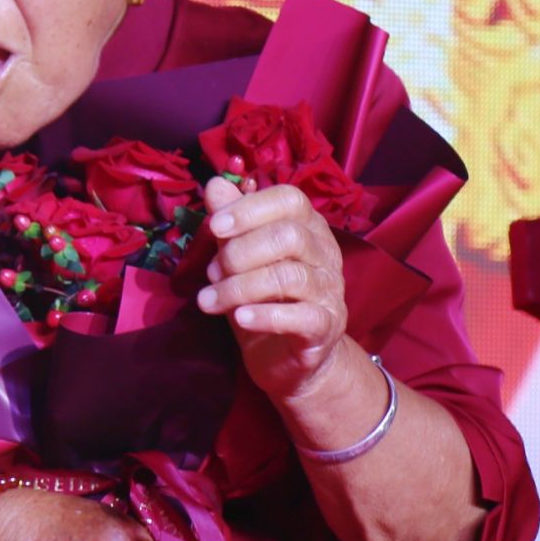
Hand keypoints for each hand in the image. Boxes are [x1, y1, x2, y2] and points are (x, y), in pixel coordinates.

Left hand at [197, 177, 347, 400]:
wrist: (284, 356)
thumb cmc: (259, 298)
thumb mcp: (238, 257)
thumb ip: (230, 222)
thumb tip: (216, 184)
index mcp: (307, 227)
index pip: (290, 199)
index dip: (249, 208)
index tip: (215, 226)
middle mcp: (325, 254)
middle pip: (289, 236)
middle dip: (240, 252)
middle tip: (212, 272)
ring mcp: (330, 291)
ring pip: (289, 276)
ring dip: (239, 287)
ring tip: (210, 300)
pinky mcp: (326, 327)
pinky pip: (301, 317)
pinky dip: (265, 316)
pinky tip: (239, 318)